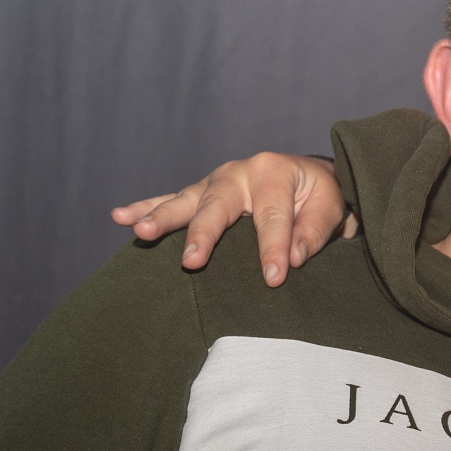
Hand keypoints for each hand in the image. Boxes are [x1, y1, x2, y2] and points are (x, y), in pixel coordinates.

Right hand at [110, 153, 353, 286]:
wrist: (307, 178)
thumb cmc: (319, 196)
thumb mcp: (330, 206)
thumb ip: (313, 230)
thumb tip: (292, 258)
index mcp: (274, 171)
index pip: (272, 217)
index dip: (273, 249)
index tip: (274, 279)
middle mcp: (238, 172)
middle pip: (218, 206)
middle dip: (205, 234)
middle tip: (192, 261)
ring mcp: (214, 182)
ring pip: (186, 202)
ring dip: (162, 218)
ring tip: (141, 233)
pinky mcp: (201, 193)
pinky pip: (169, 200)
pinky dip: (144, 208)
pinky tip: (119, 217)